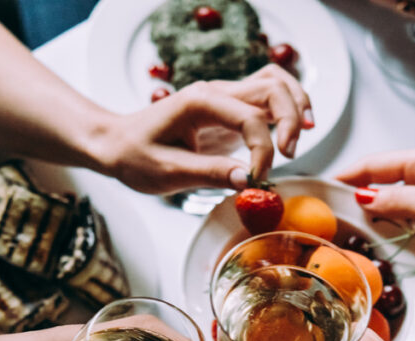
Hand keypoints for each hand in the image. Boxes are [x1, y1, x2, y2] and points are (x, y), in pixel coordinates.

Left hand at [101, 66, 311, 192]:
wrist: (116, 143)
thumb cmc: (135, 156)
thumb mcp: (168, 172)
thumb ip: (209, 173)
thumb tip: (247, 182)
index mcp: (199, 102)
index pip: (249, 117)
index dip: (262, 151)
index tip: (256, 180)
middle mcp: (215, 92)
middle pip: (272, 87)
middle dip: (289, 119)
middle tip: (288, 155)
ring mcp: (224, 98)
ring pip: (274, 85)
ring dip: (294, 107)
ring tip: (298, 140)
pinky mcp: (228, 111)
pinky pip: (266, 97)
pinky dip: (285, 108)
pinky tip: (293, 132)